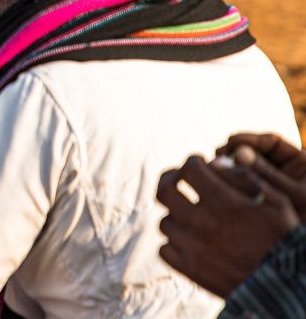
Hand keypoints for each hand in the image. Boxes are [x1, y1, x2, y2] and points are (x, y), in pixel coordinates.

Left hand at [156, 155, 299, 296]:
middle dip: (169, 179)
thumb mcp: (277, 203)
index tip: (198, 163)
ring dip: (175, 214)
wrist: (285, 287)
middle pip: (164, 191)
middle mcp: (203, 222)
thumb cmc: (284, 241)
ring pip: (165, 221)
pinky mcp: (190, 269)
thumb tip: (217, 162)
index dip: (193, 161)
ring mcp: (192, 247)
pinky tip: (188, 240)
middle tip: (177, 179)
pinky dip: (172, 243)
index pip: (190, 169)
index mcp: (224, 203)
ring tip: (189, 214)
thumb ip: (247, 178)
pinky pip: (165, 250)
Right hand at [219, 133, 305, 216]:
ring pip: (245, 166)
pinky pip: (242, 182)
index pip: (271, 142)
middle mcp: (283, 168)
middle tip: (217, 156)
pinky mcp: (258, 195)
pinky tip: (218, 182)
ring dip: (229, 165)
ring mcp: (270, 181)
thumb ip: (267, 174)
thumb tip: (238, 153)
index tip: (229, 142)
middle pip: (254, 151)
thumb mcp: (293, 194)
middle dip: (233, 151)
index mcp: (298, 162)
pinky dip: (230, 180)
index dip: (249, 139)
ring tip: (214, 169)